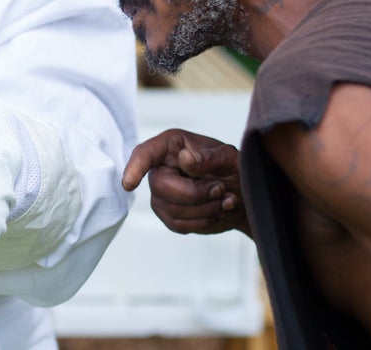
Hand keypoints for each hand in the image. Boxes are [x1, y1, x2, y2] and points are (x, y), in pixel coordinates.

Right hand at [122, 128, 248, 236]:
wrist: (242, 194)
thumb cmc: (232, 169)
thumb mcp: (228, 158)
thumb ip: (209, 158)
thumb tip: (186, 158)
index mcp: (172, 146)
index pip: (145, 154)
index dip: (135, 167)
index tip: (128, 184)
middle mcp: (161, 169)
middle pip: (160, 187)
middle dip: (195, 193)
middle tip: (220, 189)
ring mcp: (162, 194)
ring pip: (171, 210)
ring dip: (205, 209)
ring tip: (225, 199)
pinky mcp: (169, 215)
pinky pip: (179, 225)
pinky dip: (204, 221)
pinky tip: (217, 211)